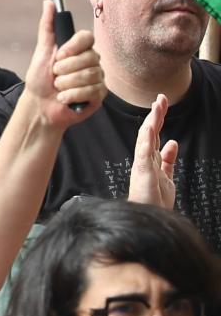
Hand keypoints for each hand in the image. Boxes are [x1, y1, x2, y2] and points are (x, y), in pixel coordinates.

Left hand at [21, 0, 105, 131]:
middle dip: (64, 69)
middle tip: (55, 75)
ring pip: (88, 75)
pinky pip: (90, 90)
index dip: (73, 47)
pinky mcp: (100, 95)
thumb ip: (47, 27)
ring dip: (65, 84)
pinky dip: (71, 95)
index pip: (87, 37)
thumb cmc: (40, 78)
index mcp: (80, 49)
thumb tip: (48, 2)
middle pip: (88, 58)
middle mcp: (92, 61)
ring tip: (58, 88)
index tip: (59, 55)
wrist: (39, 105)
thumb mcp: (42, 51)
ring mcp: (98, 78)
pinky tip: (65, 98)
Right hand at [128, 93, 177, 207]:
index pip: (155, 134)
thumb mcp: (167, 176)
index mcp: (151, 159)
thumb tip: (173, 142)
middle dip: (156, 115)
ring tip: (157, 106)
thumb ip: (168, 160)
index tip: (162, 103)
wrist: (148, 217)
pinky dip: (146, 139)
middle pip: (150, 132)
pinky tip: (149, 127)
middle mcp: (145, 159)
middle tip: (161, 98)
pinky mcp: (142, 171)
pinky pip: (143, 152)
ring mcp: (142, 164)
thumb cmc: (155, 200)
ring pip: (146, 138)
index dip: (158, 119)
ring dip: (152, 121)